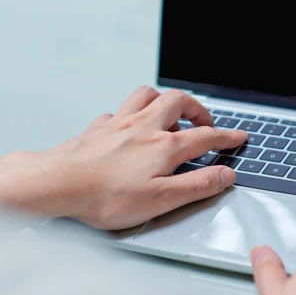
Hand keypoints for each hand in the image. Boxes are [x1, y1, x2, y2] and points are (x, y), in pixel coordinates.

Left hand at [0, 86, 246, 229]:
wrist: (57, 184)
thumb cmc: (105, 195)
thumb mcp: (161, 199)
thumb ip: (197, 186)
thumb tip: (224, 176)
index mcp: (164, 146)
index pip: (205, 136)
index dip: (226, 136)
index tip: (238, 136)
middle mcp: (144, 127)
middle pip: (178, 101)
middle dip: (197, 108)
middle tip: (204, 121)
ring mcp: (119, 124)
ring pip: (146, 95)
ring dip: (163, 99)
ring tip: (170, 112)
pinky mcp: (98, 129)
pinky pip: (116, 111)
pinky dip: (128, 114)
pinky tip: (126, 125)